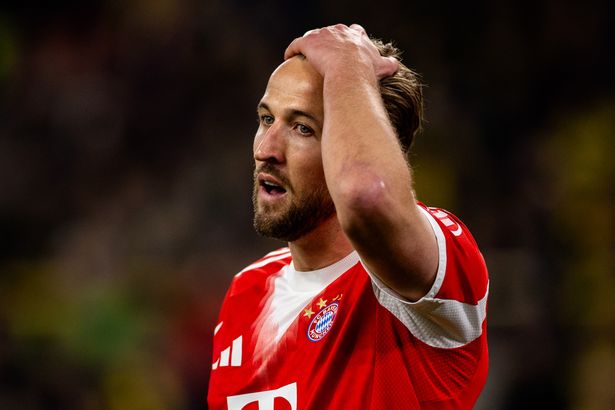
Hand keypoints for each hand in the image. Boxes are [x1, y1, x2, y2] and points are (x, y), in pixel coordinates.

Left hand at [284, 24, 398, 79]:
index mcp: (357, 35)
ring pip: (313, 36)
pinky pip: (297, 44)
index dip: (349, 39)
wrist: (350, 71)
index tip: (346, 47)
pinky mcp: (309, 42)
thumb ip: (389, 64)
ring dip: (309, 45)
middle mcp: (340, 31)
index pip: (353, 31)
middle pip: (331, 32)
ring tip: (306, 56)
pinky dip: (292, 50)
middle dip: (328, 41)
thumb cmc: (366, 71)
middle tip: (324, 54)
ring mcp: (324, 35)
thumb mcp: (381, 67)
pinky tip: (289, 56)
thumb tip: (395, 65)